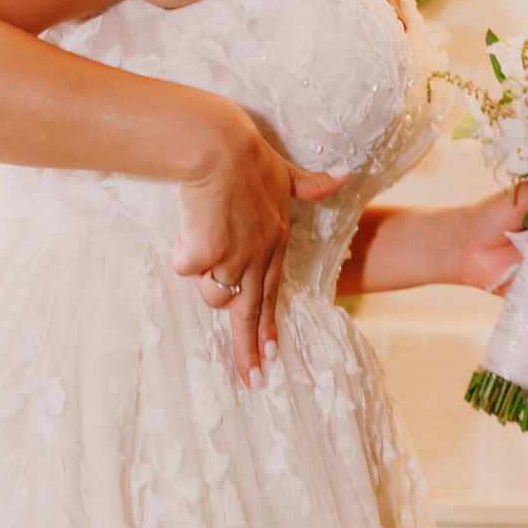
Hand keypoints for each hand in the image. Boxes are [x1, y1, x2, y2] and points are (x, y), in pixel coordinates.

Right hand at [171, 110, 346, 388]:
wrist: (220, 148)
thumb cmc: (250, 157)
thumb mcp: (287, 172)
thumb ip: (313, 183)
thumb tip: (344, 173)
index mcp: (274, 243)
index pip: (272, 294)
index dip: (270, 325)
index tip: (272, 353)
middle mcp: (255, 258)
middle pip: (249, 314)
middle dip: (248, 351)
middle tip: (251, 380)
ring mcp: (231, 260)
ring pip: (211, 292)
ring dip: (204, 276)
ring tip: (199, 240)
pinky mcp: (205, 255)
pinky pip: (186, 267)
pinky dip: (183, 251)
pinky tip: (186, 229)